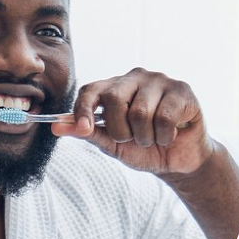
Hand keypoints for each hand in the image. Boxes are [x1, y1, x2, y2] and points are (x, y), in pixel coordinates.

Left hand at [51, 67, 215, 174]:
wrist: (178, 161)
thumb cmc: (145, 148)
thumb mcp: (113, 144)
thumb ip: (89, 133)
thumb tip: (56, 127)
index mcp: (114, 88)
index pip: (90, 90)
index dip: (82, 109)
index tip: (82, 130)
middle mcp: (135, 78)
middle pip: (114, 99)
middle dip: (121, 131)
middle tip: (133, 139)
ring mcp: (160, 81)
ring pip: (140, 112)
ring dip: (146, 137)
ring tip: (154, 137)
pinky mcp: (182, 90)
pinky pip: (164, 117)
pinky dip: (165, 136)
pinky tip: (171, 134)